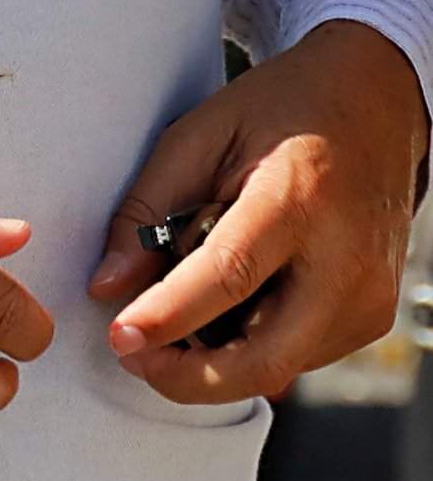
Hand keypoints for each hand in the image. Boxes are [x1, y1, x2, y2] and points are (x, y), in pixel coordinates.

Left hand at [89, 19, 427, 405]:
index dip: (168, 315)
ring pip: (280, 366)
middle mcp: (344, 262)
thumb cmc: (280, 110)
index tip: (120, 338)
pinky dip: (251, 346)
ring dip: (217, 362)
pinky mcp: (373, 317)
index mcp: (297, 201)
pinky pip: (300, 353)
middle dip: (190, 375)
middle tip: (133, 355)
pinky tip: (224, 306)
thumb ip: (148, 207)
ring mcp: (368, 298)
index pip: (228, 276)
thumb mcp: (200, 132)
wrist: (373, 104)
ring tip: (174, 315)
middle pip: (264, 355)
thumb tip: (108, 285)